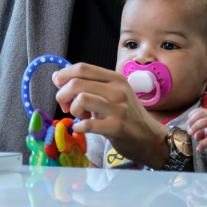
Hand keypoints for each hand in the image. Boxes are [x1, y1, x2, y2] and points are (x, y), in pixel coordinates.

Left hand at [52, 62, 168, 168]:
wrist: (150, 138)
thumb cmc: (126, 114)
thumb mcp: (111, 93)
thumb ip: (88, 84)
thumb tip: (57, 77)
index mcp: (114, 78)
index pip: (82, 67)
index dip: (64, 74)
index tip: (58, 84)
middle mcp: (117, 90)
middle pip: (77, 83)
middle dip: (62, 94)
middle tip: (64, 105)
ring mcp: (118, 108)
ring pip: (81, 99)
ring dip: (72, 109)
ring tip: (76, 115)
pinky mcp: (117, 127)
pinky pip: (88, 124)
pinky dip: (79, 126)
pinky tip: (81, 128)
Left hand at [187, 108, 206, 153]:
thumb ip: (201, 132)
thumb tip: (194, 135)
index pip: (201, 110)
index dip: (192, 116)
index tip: (188, 124)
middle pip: (202, 113)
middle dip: (192, 120)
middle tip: (188, 130)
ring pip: (206, 121)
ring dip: (196, 127)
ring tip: (192, 136)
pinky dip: (203, 144)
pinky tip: (199, 149)